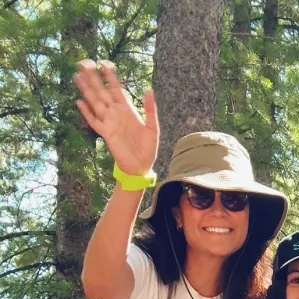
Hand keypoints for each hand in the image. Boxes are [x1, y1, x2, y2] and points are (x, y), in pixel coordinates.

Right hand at [74, 59, 158, 175]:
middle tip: (84, 63)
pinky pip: (93, 121)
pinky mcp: (105, 134)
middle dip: (93, 78)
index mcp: (127, 110)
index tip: (104, 62)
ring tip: (78, 76)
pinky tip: (79, 102)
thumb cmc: (148, 149)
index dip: (110, 76)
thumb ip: (150, 110)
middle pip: (102, 91)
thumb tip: (148, 89)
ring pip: (95, 102)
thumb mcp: (152, 128)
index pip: (116, 88)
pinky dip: (86, 112)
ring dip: (86, 90)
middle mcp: (116, 113)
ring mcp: (109, 123)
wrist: (140, 167)